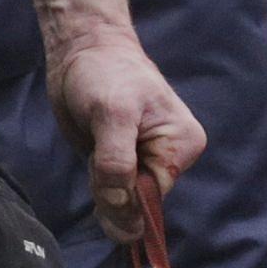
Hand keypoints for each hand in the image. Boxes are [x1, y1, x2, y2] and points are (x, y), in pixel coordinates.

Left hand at [57, 31, 205, 238]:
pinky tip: (94, 153)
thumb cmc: (103, 73)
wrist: (84, 50)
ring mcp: (149, 160)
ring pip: (122, 199)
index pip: (153, 196)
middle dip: (110, 186)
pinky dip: (97, 180)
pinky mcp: (127, 161)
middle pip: (138, 201)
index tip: (100, 168)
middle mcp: (172, 156)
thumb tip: (124, 217)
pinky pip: (113, 190)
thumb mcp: (111, 115)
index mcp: (182, 146)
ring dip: (101, 182)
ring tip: (98, 141)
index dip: (123, 195)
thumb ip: (116, 165)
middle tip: (98, 148)